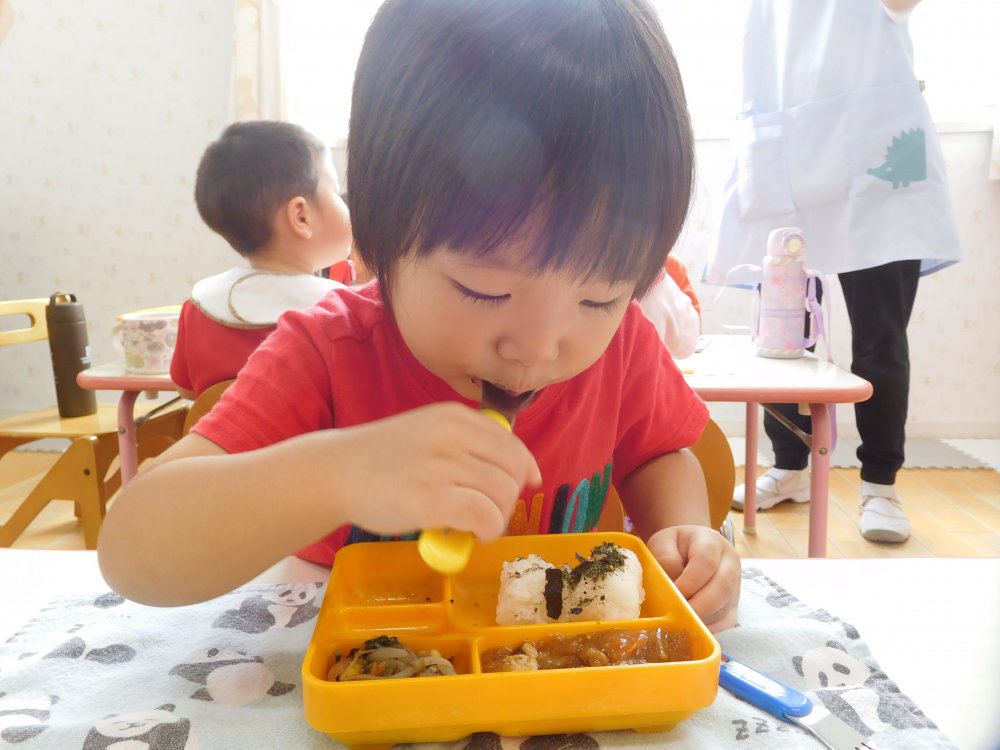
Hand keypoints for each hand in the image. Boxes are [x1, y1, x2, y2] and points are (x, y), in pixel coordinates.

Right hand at [331, 402, 541, 539]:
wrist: (334, 472)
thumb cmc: (382, 459)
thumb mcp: (429, 432)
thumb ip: (468, 445)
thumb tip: (522, 470)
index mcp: (455, 417)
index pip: (512, 444)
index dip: (523, 470)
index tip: (522, 486)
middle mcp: (453, 435)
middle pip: (512, 471)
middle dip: (507, 499)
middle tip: (484, 513)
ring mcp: (442, 466)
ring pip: (503, 495)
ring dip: (496, 518)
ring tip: (470, 524)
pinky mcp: (431, 499)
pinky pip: (485, 516)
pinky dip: (486, 530)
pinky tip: (466, 534)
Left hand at [646, 525, 740, 631]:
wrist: (688, 548)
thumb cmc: (674, 545)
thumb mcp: (663, 542)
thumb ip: (666, 558)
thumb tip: (674, 584)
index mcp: (711, 542)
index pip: (706, 561)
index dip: (690, 581)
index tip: (674, 593)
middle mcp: (730, 564)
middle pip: (722, 587)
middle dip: (700, 606)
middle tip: (679, 617)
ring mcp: (735, 586)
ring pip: (726, 608)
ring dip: (704, 620)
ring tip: (682, 626)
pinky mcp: (732, 606)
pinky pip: (727, 623)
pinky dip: (710, 630)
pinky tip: (693, 633)